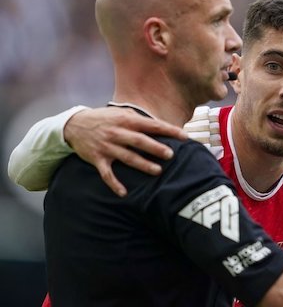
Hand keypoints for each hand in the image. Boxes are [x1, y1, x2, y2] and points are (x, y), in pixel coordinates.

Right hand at [63, 107, 187, 196]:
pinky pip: (106, 174)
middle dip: (155, 148)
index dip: (168, 130)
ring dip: (142, 165)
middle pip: (139, 141)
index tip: (184, 136)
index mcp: (126, 120)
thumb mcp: (121, 113)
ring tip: (157, 171)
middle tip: (170, 155)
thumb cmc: (104, 119)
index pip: (151, 125)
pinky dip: (114, 184)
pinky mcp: (97, 159)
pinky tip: (124, 193)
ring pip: (127, 157)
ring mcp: (107, 147)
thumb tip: (161, 125)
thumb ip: (140, 120)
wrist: (74, 124)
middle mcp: (117, 133)